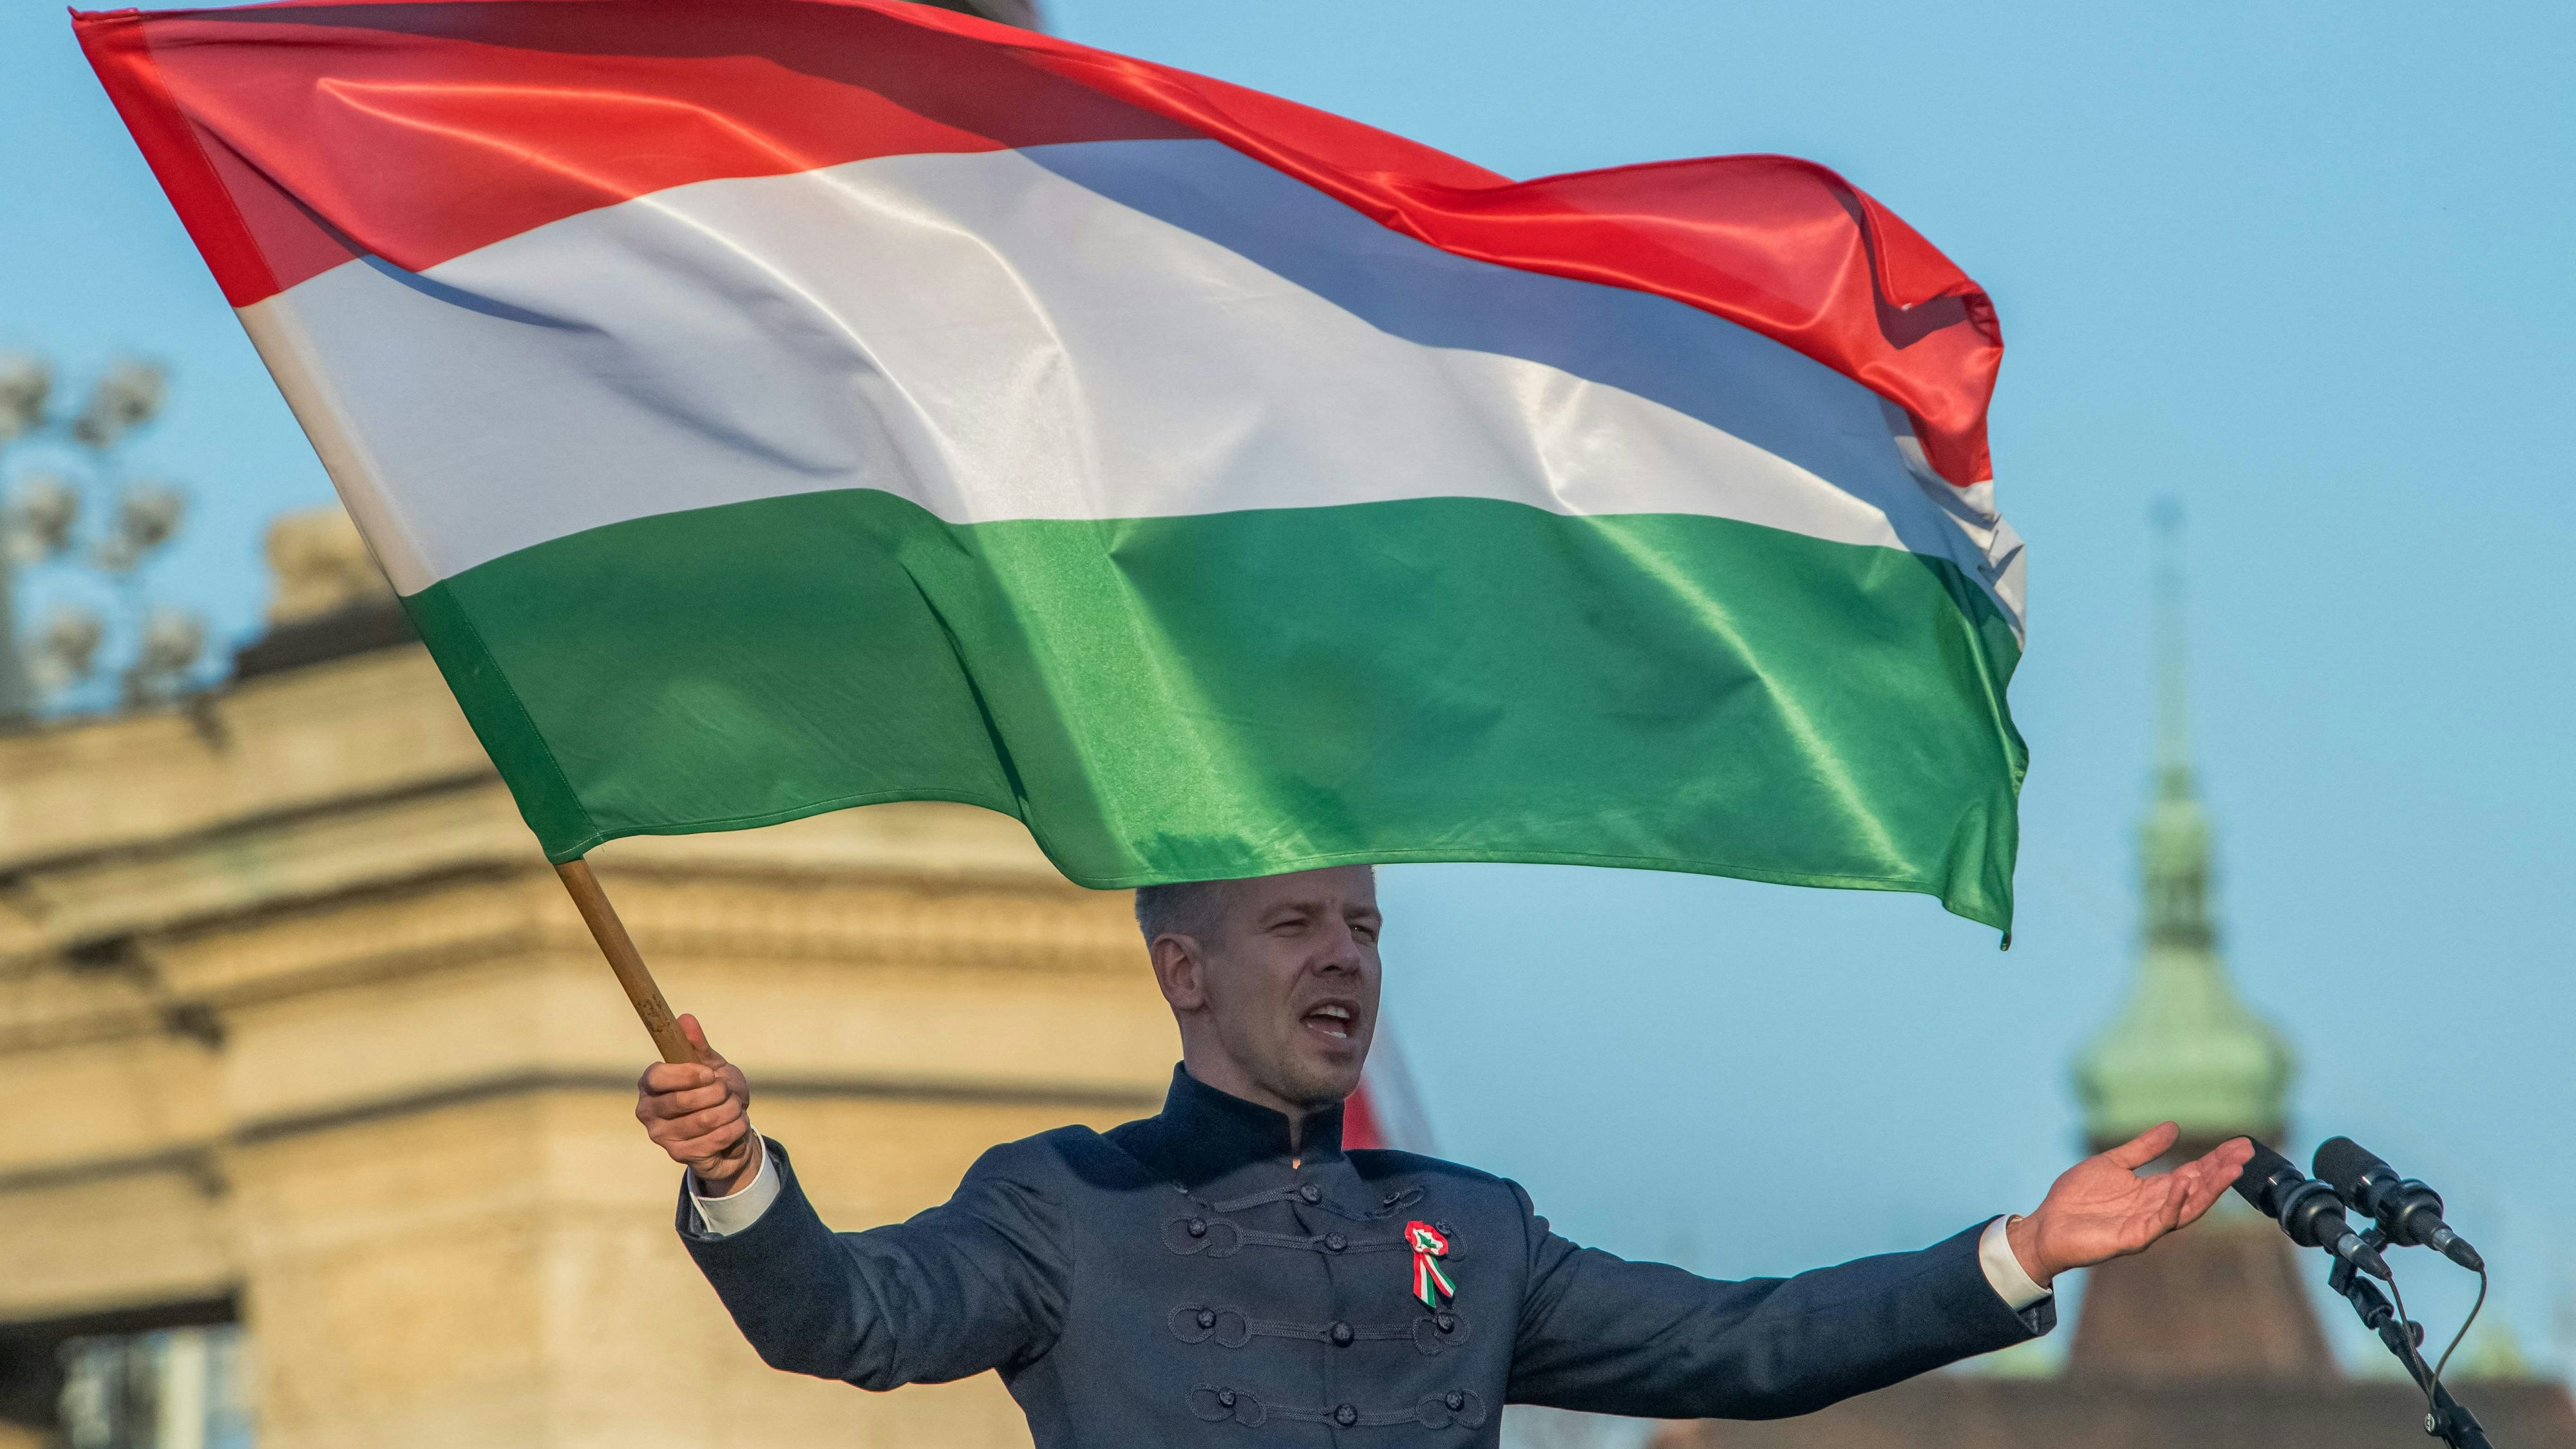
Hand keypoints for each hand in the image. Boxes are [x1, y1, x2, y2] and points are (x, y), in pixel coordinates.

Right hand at [635, 1014, 759, 1196]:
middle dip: (717, 1093)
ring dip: (730, 1110)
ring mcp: (663, 1137)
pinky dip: (735, 1127)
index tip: (710, 1074)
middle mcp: (648, 1112)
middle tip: (728, 1092)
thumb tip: (685, 1018)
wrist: (730, 1130)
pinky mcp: (680, 1156)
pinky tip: (738, 1123)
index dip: (686, 1074)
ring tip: (736, 1107)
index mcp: (650, 1085)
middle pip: (682, 1101)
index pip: (657, 1076)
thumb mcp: (711, 1065)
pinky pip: (715, 1139)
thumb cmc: (716, 1093)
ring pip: (704, 1120)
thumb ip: (697, 1045)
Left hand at [2005, 1122, 2253, 1286]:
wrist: (2046, 1225)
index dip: (2216, 1160)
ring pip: (2186, 1208)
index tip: (2240, 1143)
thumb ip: (2143, 1148)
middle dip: (2222, 1172)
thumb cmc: (2077, 1198)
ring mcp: (2146, 1225)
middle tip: (2245, 1153)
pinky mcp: (2131, 1238)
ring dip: (2209, 1189)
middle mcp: (2156, 1209)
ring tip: (2228, 1168)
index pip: (2193, 1174)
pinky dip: (2173, 1204)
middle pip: (2197, 1190)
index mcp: (2153, 1191)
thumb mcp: (2112, 1163)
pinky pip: (2159, 1222)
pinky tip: (2182, 1183)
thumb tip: (2174, 1127)